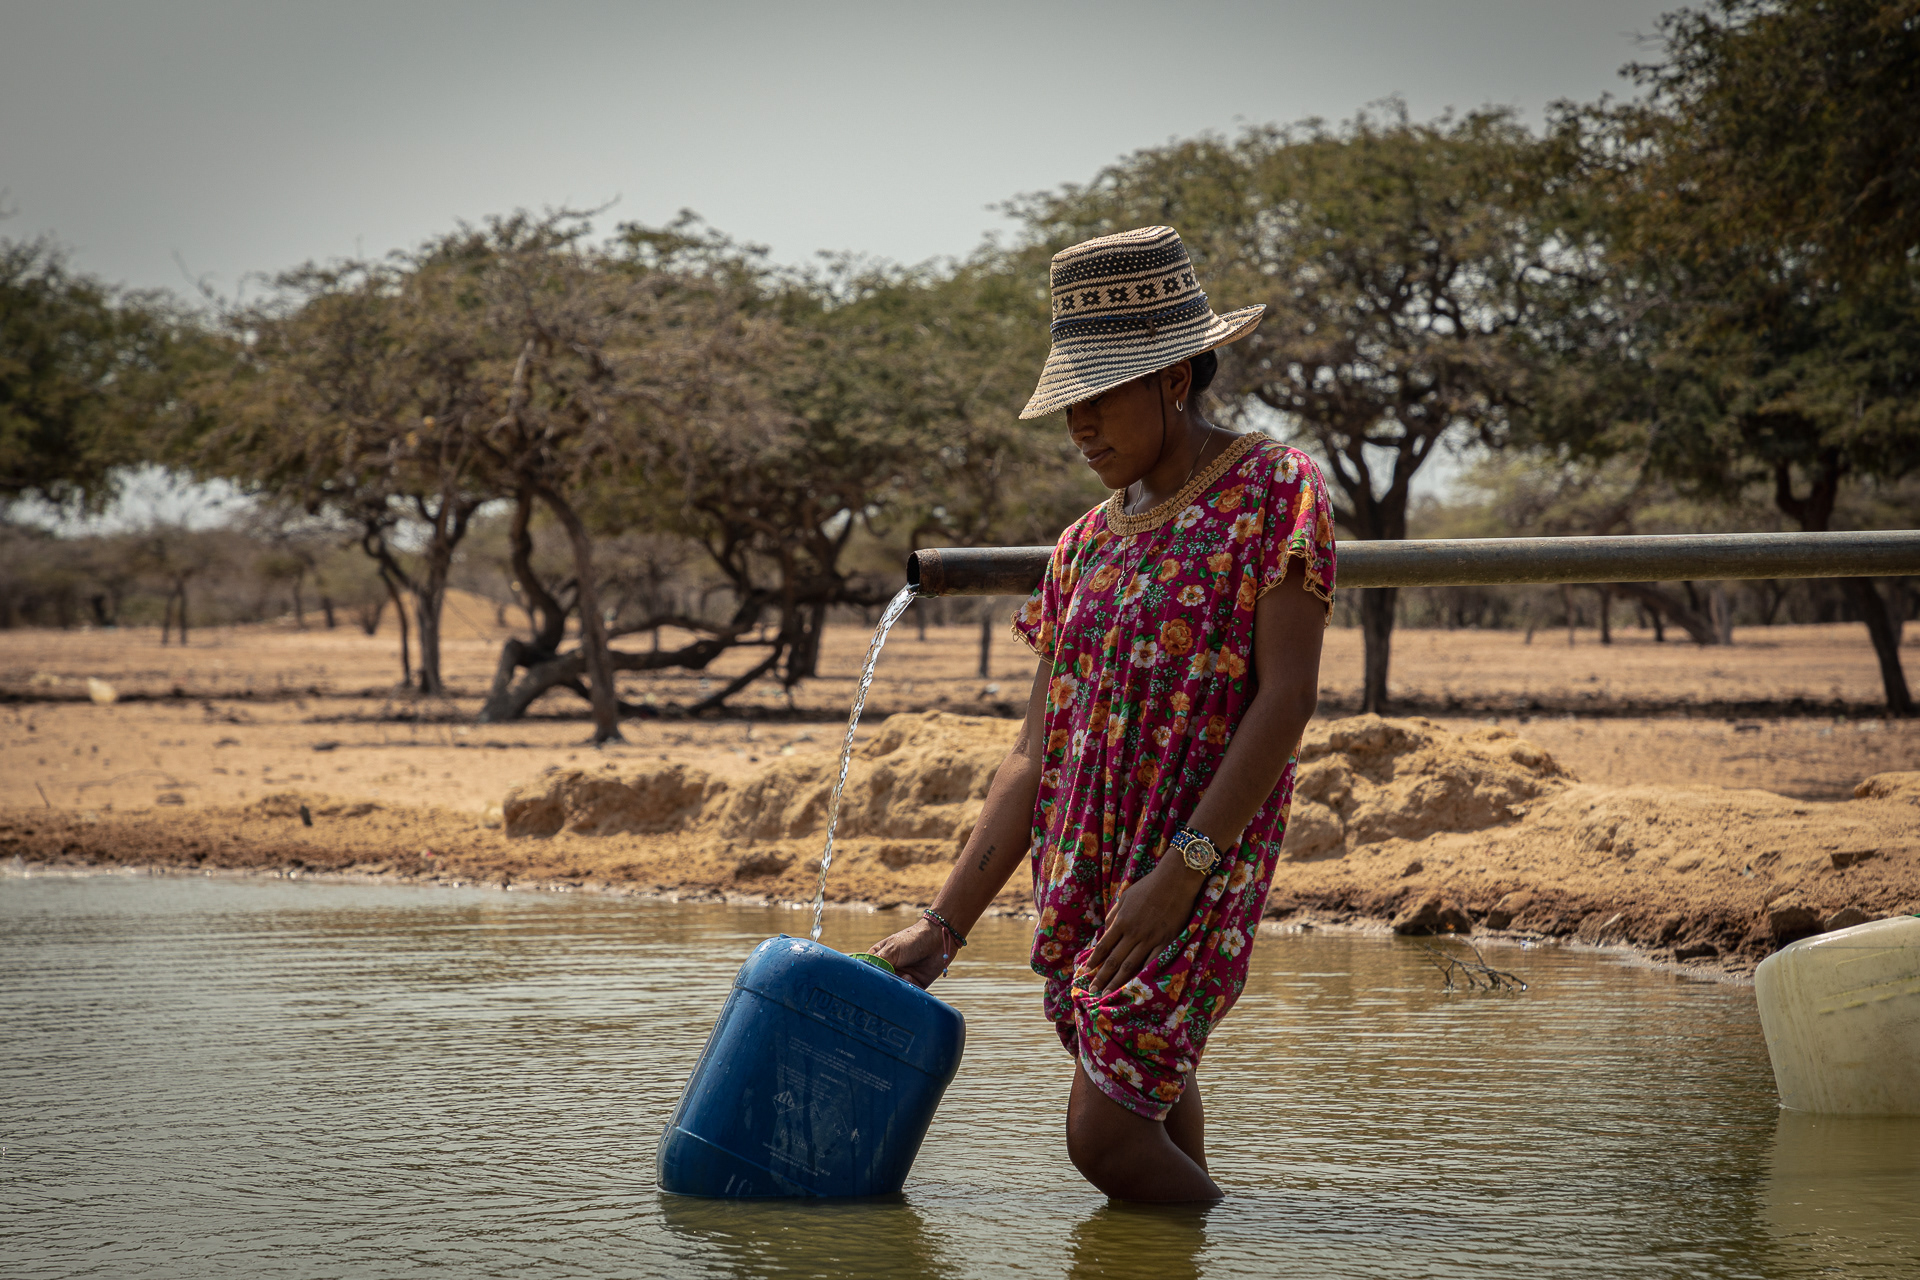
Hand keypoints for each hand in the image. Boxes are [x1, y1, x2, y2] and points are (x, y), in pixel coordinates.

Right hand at [871, 917, 956, 988]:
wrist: (939, 937)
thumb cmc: (913, 939)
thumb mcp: (892, 949)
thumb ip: (879, 963)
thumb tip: (866, 978)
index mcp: (879, 958)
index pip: (867, 972)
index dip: (866, 979)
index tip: (867, 984)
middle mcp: (889, 969)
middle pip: (880, 984)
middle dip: (884, 987)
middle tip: (888, 985)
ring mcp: (902, 977)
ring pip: (894, 991)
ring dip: (898, 987)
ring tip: (907, 975)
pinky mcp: (916, 985)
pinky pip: (909, 994)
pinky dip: (909, 991)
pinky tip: (913, 978)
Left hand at [1086, 854, 1205, 994]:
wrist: (1175, 881)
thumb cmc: (1149, 886)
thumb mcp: (1125, 896)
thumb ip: (1114, 915)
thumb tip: (1104, 931)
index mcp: (1122, 921)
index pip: (1104, 946)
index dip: (1094, 960)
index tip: (1086, 972)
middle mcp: (1133, 933)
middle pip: (1114, 960)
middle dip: (1102, 977)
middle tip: (1093, 991)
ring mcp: (1150, 939)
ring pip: (1131, 965)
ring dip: (1118, 981)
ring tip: (1109, 994)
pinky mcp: (1166, 941)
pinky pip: (1152, 962)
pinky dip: (1143, 974)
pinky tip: (1136, 985)